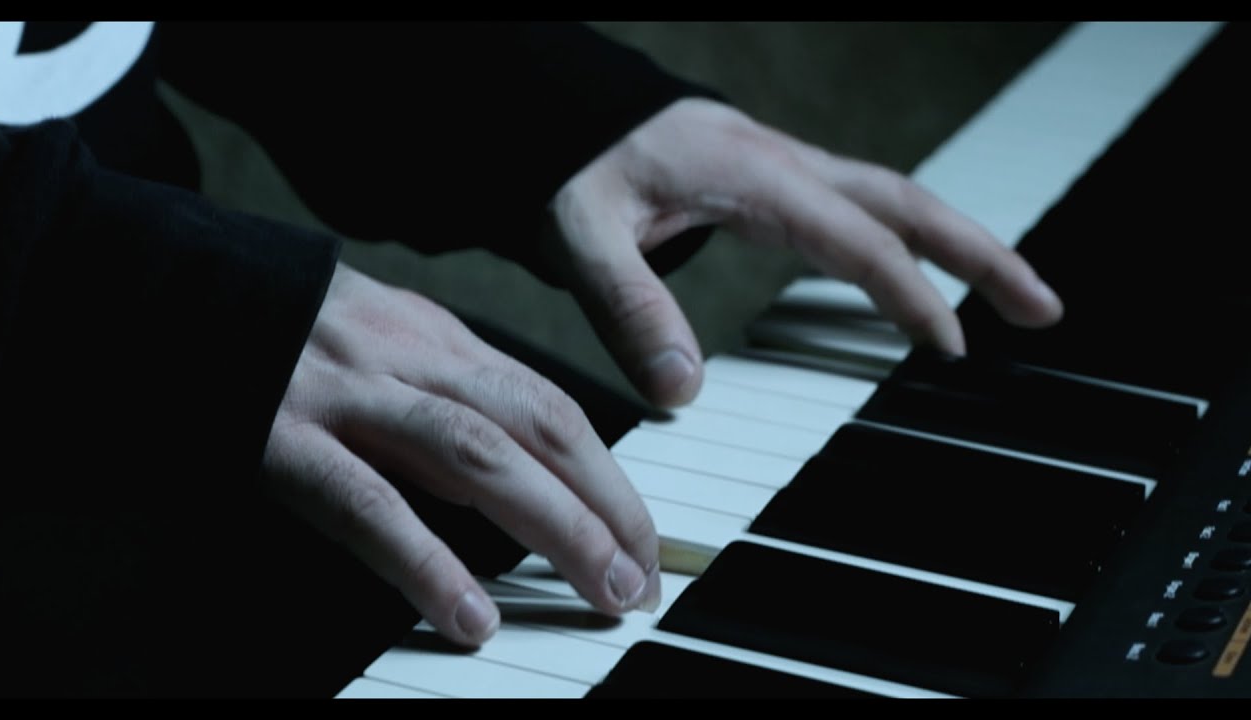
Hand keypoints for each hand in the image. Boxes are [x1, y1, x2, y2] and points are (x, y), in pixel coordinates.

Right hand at [261, 263, 660, 645]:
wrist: (170, 293)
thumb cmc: (288, 337)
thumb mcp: (385, 346)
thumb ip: (449, 399)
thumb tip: (520, 481)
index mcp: (436, 337)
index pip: (548, 405)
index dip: (607, 476)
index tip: (640, 538)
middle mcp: (406, 356)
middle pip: (533, 425)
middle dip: (603, 503)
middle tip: (639, 578)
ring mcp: (347, 395)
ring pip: (473, 453)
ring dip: (552, 524)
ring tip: (596, 589)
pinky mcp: (284, 439)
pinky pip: (368, 502)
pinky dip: (426, 561)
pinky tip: (469, 614)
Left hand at [549, 97, 1064, 406]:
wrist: (565, 111)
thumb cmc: (574, 163)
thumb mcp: (582, 233)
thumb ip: (630, 307)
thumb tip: (682, 391)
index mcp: (756, 178)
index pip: (856, 238)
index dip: (910, 291)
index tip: (952, 344)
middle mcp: (787, 168)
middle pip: (909, 203)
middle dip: (982, 253)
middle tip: (1043, 308)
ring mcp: (788, 171)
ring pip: (897, 199)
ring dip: (959, 243)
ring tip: (1009, 295)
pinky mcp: (776, 182)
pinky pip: (863, 207)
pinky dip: (908, 238)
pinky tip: (916, 272)